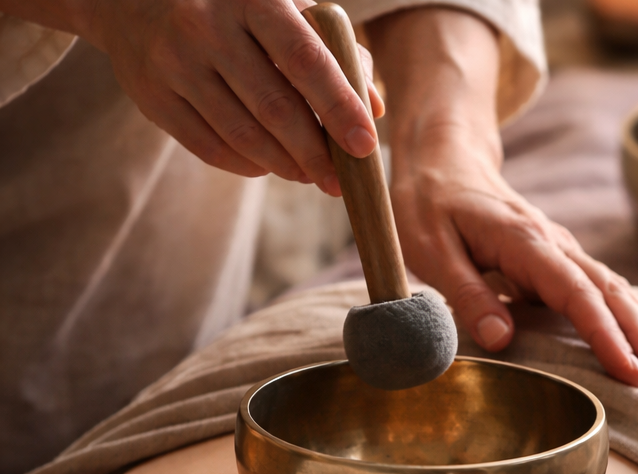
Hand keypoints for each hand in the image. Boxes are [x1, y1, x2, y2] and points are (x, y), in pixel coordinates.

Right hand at [32, 0, 384, 189]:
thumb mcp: (281, 9)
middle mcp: (207, 26)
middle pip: (275, 107)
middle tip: (340, 182)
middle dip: (315, 154)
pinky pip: (210, 149)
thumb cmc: (232, 7)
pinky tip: (268, 166)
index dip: (339, 106)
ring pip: (243, 135)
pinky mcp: (152, 97)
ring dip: (285, 166)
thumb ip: (333, 52)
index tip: (365, 146)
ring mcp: (174, 62)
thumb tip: (375, 108)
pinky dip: (248, 165)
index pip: (305, 58)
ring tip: (309, 176)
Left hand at [366, 8, 637, 386]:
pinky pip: (594, 283)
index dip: (604, 334)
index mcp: (524, 241)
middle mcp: (550, 242)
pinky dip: (621, 307)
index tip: (626, 369)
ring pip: (608, 283)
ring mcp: (555, 247)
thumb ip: (466, 294)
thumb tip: (501, 339)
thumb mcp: (431, 250)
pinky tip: (637, 328)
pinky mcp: (551, 255)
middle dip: (636, 330)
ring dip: (637, 319)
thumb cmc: (429, 204)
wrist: (443, 158)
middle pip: (606, 288)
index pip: (576, 292)